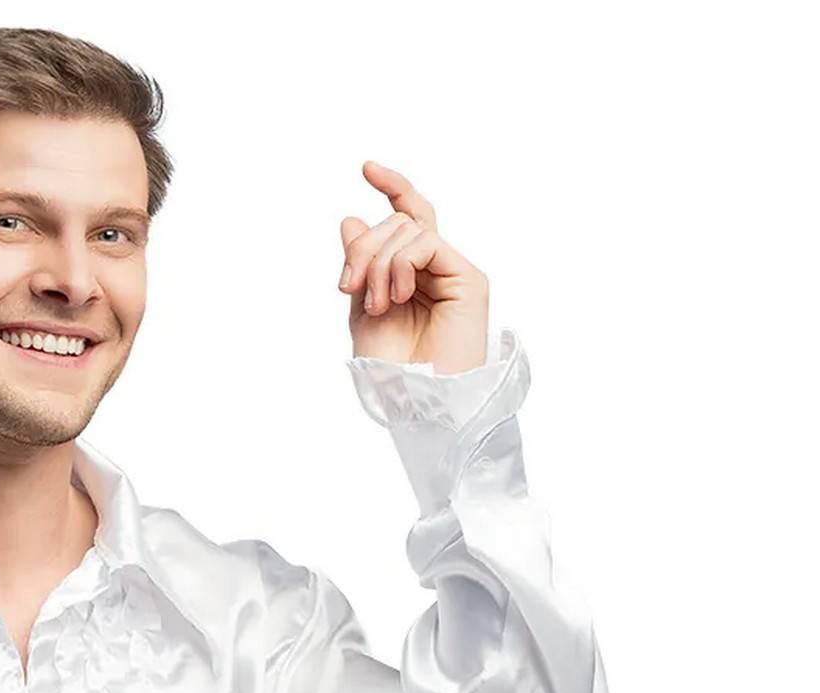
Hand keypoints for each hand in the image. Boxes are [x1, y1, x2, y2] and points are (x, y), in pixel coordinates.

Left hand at [338, 159, 489, 373]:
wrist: (413, 398)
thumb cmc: (389, 367)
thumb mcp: (361, 309)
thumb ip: (360, 266)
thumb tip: (351, 218)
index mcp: (412, 274)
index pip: (407, 218)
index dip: (393, 188)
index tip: (367, 168)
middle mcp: (436, 268)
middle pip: (397, 222)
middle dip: (363, 249)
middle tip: (349, 288)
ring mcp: (454, 271)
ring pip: (408, 230)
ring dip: (380, 263)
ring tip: (379, 304)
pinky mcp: (469, 278)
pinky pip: (426, 243)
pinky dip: (401, 265)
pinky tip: (398, 296)